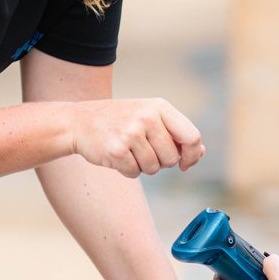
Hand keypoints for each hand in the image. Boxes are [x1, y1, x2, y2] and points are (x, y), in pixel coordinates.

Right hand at [69, 99, 204, 177]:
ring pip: (153, 168)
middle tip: (144, 151)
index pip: (191, 136)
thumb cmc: (120, 121)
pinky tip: (117, 156)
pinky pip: (134, 173)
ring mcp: (130, 133)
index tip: (185, 164)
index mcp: (160, 107)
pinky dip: (127, 171)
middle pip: (172, 158)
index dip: (192, 155)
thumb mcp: (150, 117)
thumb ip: (176, 133)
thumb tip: (200, 152)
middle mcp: (146, 117)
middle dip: (161, 162)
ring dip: (143, 167)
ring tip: (129, 151)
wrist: (78, 121)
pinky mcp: (116, 150)